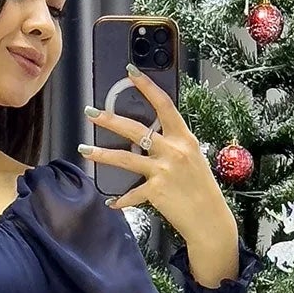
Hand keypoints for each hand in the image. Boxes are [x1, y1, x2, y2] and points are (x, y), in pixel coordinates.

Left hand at [81, 67, 237, 260]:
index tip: (130, 73)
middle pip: (137, 129)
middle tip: (91, 112)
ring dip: (102, 154)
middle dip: (110, 119)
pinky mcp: (156, 191)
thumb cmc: (202, 189)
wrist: (209, 219)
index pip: (164, 105)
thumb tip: (152, 138)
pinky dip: (120, 200)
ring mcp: (163, 171)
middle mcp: (173, 151)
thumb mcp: (193, 158)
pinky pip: (131, 194)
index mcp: (184, 138)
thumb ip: (173, 145)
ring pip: (126, 158)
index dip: (147, 87)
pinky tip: (111, 202)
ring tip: (84, 150)